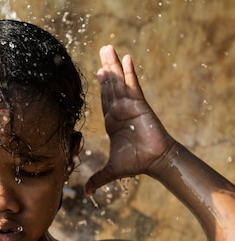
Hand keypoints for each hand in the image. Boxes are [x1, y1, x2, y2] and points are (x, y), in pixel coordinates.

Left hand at [85, 45, 174, 194]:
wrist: (154, 160)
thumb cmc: (135, 163)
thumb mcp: (111, 171)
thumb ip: (98, 179)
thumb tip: (87, 193)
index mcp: (113, 123)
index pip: (104, 101)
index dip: (101, 87)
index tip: (97, 72)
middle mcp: (120, 111)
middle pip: (110, 86)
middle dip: (106, 69)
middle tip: (101, 50)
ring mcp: (130, 106)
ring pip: (119, 82)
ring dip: (113, 65)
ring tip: (108, 47)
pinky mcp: (139, 104)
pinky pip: (133, 85)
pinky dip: (129, 71)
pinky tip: (126, 57)